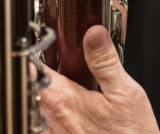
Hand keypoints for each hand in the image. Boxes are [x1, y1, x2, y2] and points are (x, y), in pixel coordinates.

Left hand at [38, 26, 159, 133]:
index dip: (36, 53)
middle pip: (34, 87)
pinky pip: (47, 126)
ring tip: (76, 92)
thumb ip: (105, 61)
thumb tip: (93, 34)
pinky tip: (79, 116)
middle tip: (68, 69)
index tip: (43, 46)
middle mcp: (49, 122)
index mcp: (62, 101)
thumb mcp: (126, 94)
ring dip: (50, 97)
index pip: (33, 68)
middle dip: (47, 75)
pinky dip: (57, 117)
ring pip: (39, 109)